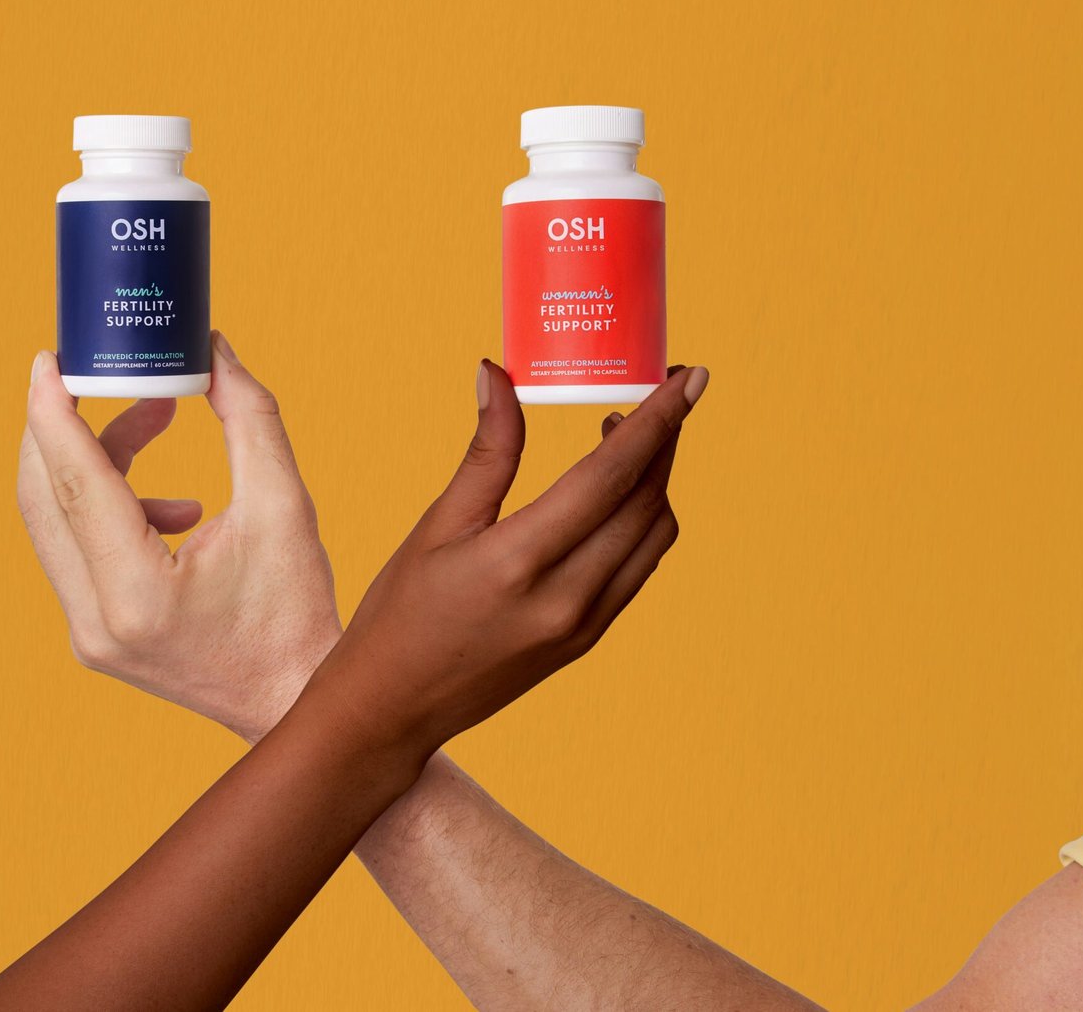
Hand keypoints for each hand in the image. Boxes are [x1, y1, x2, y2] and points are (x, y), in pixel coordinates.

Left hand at [16, 331, 339, 741]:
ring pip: (54, 521)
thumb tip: (211, 350)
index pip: (75, 481)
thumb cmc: (296, 612)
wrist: (294, 701)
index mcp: (139, 592)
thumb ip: (249, 418)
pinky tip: (177, 506)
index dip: (55, 410)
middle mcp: (96, 621)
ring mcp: (87, 636)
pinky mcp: (93, 638)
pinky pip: (76, 551)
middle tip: (98, 372)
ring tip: (158, 418)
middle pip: (43, 497)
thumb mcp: (286, 505)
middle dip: (64, 424)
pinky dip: (109, 506)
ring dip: (93, 460)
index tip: (51, 357)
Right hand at [300, 360, 706, 754]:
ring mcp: (583, 625)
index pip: (609, 476)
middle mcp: (565, 598)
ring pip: (652, 536)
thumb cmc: (399, 614)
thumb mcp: (437, 526)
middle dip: (663, 439)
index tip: (690, 378)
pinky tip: (613, 494)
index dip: (657, 421)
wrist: (392, 708)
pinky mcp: (586, 641)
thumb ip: (486, 451)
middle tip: (657, 391)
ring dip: (655, 480)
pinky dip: (640, 520)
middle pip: (645, 501)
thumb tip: (497, 373)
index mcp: (518, 562)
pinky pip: (637, 568)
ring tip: (625, 436)